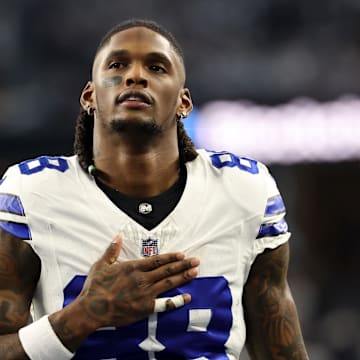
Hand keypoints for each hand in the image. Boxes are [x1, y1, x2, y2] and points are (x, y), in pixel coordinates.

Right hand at [77, 235, 198, 328]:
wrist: (92, 310)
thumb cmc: (95, 287)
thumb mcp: (101, 264)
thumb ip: (112, 250)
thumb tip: (118, 236)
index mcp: (133, 267)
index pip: (158, 260)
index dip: (171, 257)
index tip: (182, 254)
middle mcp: (142, 279)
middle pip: (167, 270)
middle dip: (183, 265)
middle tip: (196, 261)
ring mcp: (145, 294)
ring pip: (169, 283)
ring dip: (183, 277)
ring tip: (195, 272)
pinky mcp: (145, 308)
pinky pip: (164, 304)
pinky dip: (177, 301)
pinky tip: (187, 297)